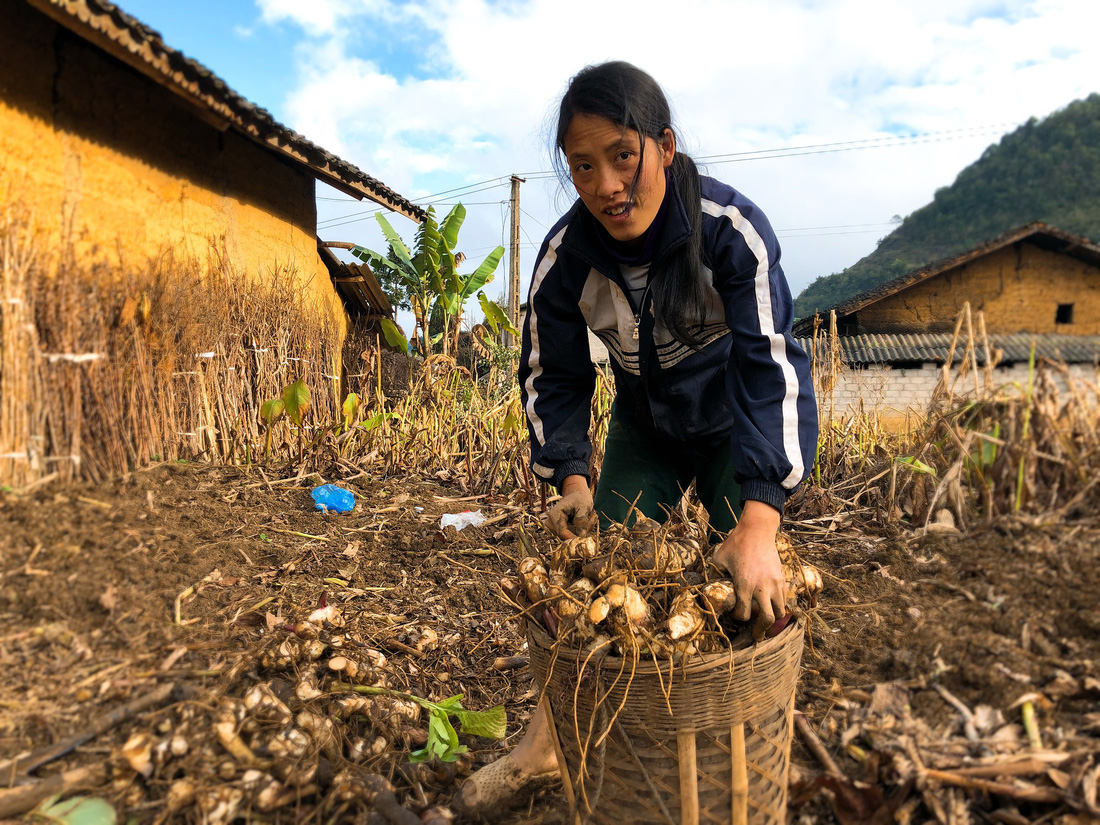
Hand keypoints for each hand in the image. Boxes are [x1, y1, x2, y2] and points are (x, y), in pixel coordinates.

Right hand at [545, 475, 594, 538]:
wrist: (577, 495)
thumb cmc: (580, 498)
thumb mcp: (584, 505)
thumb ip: (582, 519)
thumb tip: (581, 535)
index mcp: (554, 514)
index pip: (562, 532)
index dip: (574, 537)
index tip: (586, 538)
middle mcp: (551, 523)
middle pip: (567, 536)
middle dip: (581, 530)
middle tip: (592, 517)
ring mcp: (555, 528)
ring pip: (571, 537)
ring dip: (583, 530)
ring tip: (590, 516)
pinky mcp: (561, 531)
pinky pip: (572, 536)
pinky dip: (582, 530)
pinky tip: (586, 520)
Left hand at [710, 501, 786, 636]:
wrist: (757, 530)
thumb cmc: (736, 544)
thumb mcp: (719, 558)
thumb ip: (715, 574)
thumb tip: (708, 586)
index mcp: (744, 585)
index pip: (743, 614)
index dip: (737, 618)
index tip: (734, 615)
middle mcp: (761, 587)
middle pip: (766, 619)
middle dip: (761, 630)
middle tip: (756, 635)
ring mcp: (774, 583)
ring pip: (780, 611)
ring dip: (773, 619)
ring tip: (766, 622)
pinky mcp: (782, 578)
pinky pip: (784, 599)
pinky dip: (779, 606)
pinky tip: (772, 605)